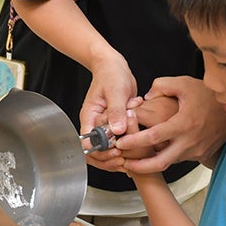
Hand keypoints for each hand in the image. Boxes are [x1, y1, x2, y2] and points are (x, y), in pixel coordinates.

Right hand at [80, 49, 140, 171]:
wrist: (114, 67)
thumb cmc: (111, 75)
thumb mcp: (115, 91)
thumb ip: (116, 111)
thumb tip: (117, 130)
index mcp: (90, 118)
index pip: (88, 144)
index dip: (101, 152)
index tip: (116, 152)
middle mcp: (96, 124)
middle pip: (96, 153)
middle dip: (110, 159)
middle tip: (126, 159)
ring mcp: (106, 126)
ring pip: (108, 150)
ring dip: (121, 153)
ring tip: (133, 152)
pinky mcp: (116, 125)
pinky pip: (119, 142)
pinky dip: (128, 145)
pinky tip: (137, 143)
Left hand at [116, 76, 225, 172]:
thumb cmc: (208, 95)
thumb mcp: (184, 83)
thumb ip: (161, 86)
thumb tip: (145, 97)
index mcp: (183, 124)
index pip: (153, 137)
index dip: (134, 141)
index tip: (120, 142)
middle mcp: (189, 142)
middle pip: (160, 163)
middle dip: (139, 167)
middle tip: (125, 163)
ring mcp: (195, 151)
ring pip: (169, 162)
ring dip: (152, 163)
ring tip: (135, 158)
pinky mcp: (200, 155)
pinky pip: (179, 159)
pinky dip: (166, 157)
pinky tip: (155, 152)